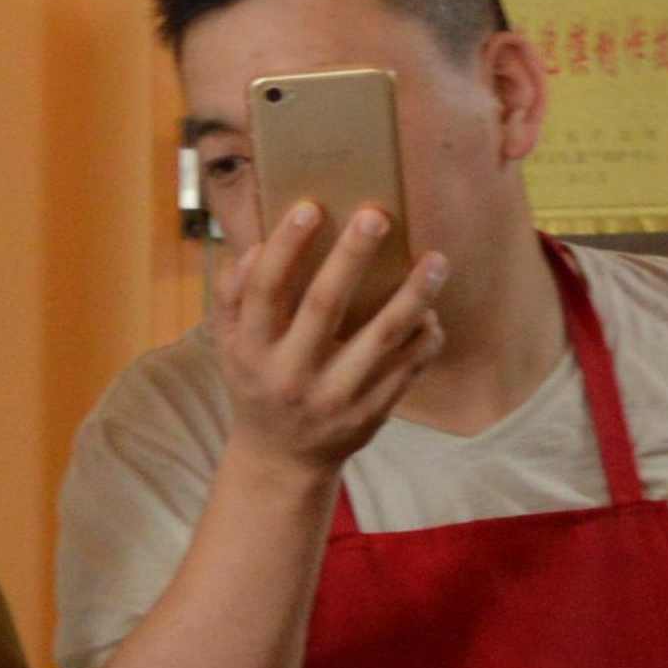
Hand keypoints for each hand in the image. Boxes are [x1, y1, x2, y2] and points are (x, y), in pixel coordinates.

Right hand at [204, 194, 448, 477]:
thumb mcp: (231, 346)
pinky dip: (425, 337)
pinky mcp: (370, 413)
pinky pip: (408, 368)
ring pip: (381, 338)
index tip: (310, 206)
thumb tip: (255, 247)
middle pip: (323, 306)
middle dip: (351, 257)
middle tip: (376, 215)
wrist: (282, 460)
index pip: (265, 291)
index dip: (286, 248)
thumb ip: (235, 297)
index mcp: (251, 351)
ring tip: (435, 259)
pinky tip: (432, 311)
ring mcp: (334, 397)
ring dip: (412, 296)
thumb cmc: (258, 382)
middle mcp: (290, 375)